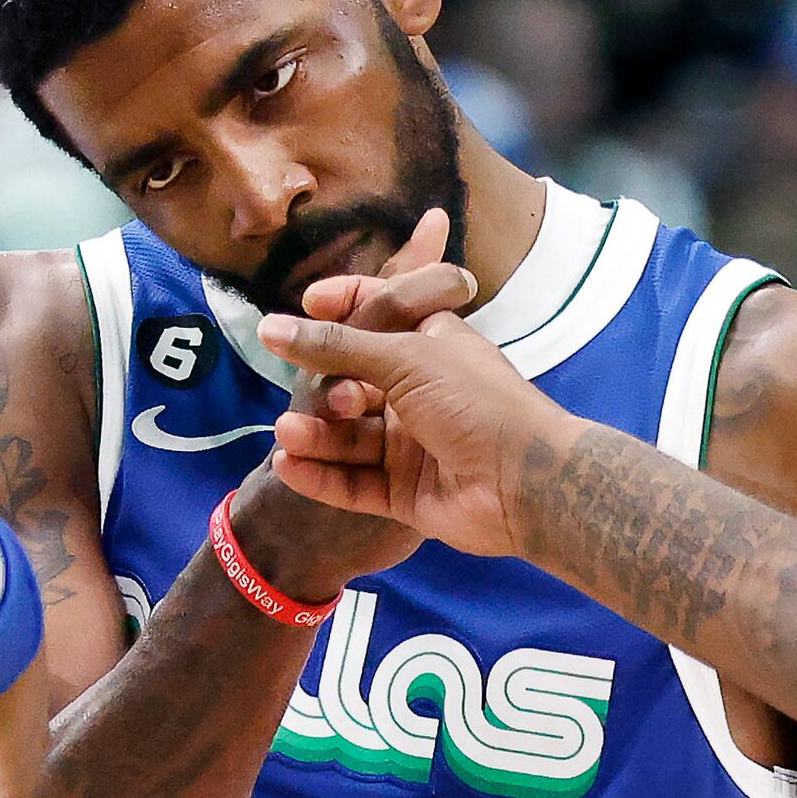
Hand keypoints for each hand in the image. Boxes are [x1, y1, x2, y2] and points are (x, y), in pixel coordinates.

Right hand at [262, 309, 571, 557]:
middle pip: (352, 384)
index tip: (305, 304)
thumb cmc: (475, 401)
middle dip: (325, 389)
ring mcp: (412, 446)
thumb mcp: (405, 357)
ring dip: (317, 435)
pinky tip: (291, 466)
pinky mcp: (405, 493)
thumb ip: (337, 345)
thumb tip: (272, 329)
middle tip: (321, 398)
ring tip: (288, 433)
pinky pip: (354, 484)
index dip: (342, 305)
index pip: (378, 314)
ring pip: (350, 438)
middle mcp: (418, 393)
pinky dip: (322, 476)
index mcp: (430, 346)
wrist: (524, 481)